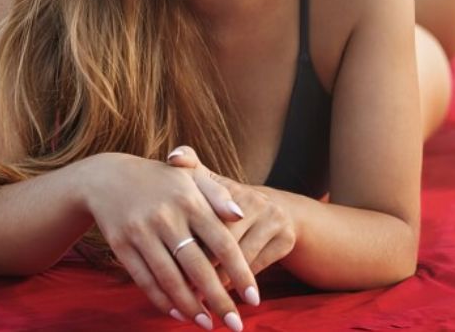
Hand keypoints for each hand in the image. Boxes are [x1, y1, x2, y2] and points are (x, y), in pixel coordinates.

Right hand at [79, 152, 260, 330]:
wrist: (105, 176)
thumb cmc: (159, 179)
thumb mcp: (190, 175)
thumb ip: (218, 194)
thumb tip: (241, 216)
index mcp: (188, 199)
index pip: (222, 243)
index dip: (240, 273)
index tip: (254, 298)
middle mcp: (165, 217)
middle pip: (198, 267)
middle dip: (219, 300)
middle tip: (235, 325)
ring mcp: (140, 232)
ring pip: (170, 279)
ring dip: (191, 307)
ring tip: (207, 324)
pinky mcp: (120, 245)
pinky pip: (144, 280)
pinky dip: (162, 301)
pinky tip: (178, 314)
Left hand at [166, 146, 297, 282]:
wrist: (278, 213)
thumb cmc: (227, 205)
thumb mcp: (210, 186)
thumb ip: (189, 170)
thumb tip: (173, 156)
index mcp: (229, 185)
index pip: (202, 212)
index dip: (187, 235)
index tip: (168, 254)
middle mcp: (253, 197)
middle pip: (220, 237)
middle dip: (198, 262)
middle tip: (177, 283)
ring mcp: (273, 217)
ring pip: (239, 255)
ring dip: (217, 279)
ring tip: (196, 297)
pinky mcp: (286, 238)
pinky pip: (256, 265)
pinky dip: (237, 282)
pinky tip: (222, 294)